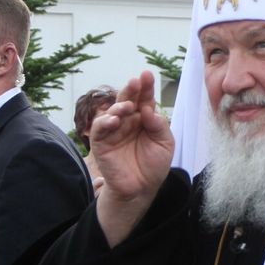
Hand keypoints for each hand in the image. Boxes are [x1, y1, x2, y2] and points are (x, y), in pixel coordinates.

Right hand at [91, 71, 173, 202]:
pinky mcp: (101, 143)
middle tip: (136, 81)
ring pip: (112, 111)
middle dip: (131, 89)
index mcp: (144, 118)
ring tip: (128, 106)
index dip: (145, 87)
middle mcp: (128, 121)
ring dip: (119, 105)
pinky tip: (114, 120)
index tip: (147, 74)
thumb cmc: (154, 165)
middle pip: (127, 100)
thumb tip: (149, 109)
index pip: (144, 99)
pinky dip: (105, 122)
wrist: (141, 189)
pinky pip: (99, 129)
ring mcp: (114, 131)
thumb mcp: (165, 144)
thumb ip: (159, 126)